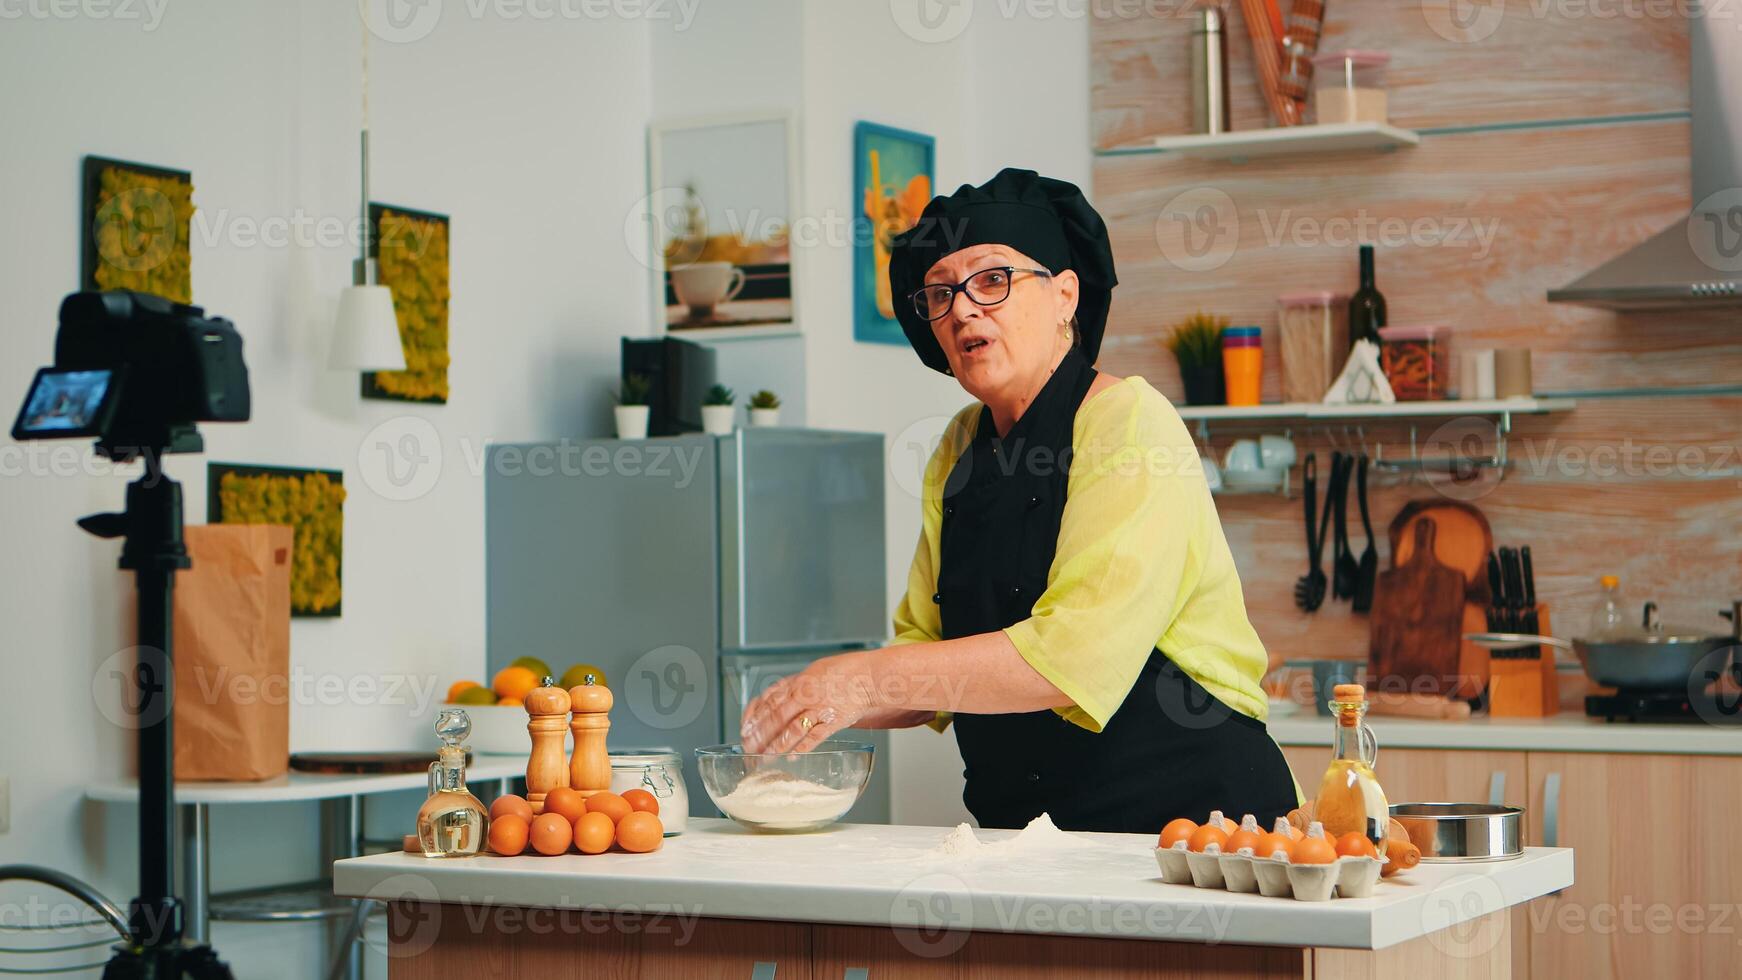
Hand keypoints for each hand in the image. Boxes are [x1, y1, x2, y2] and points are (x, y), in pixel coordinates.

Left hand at [740, 652, 876, 753]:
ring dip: (777, 745)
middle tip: (749, 749)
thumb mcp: (811, 672)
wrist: (869, 678)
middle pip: (776, 716)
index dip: (755, 717)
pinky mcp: (834, 721)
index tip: (744, 730)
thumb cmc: (841, 674)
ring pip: (793, 728)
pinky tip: (792, 756)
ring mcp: (820, 708)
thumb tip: (771, 699)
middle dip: (760, 735)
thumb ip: (791, 686)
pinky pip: (815, 736)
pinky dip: (802, 747)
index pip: (769, 700)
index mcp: (798, 682)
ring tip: (766, 757)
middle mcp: (806, 694)